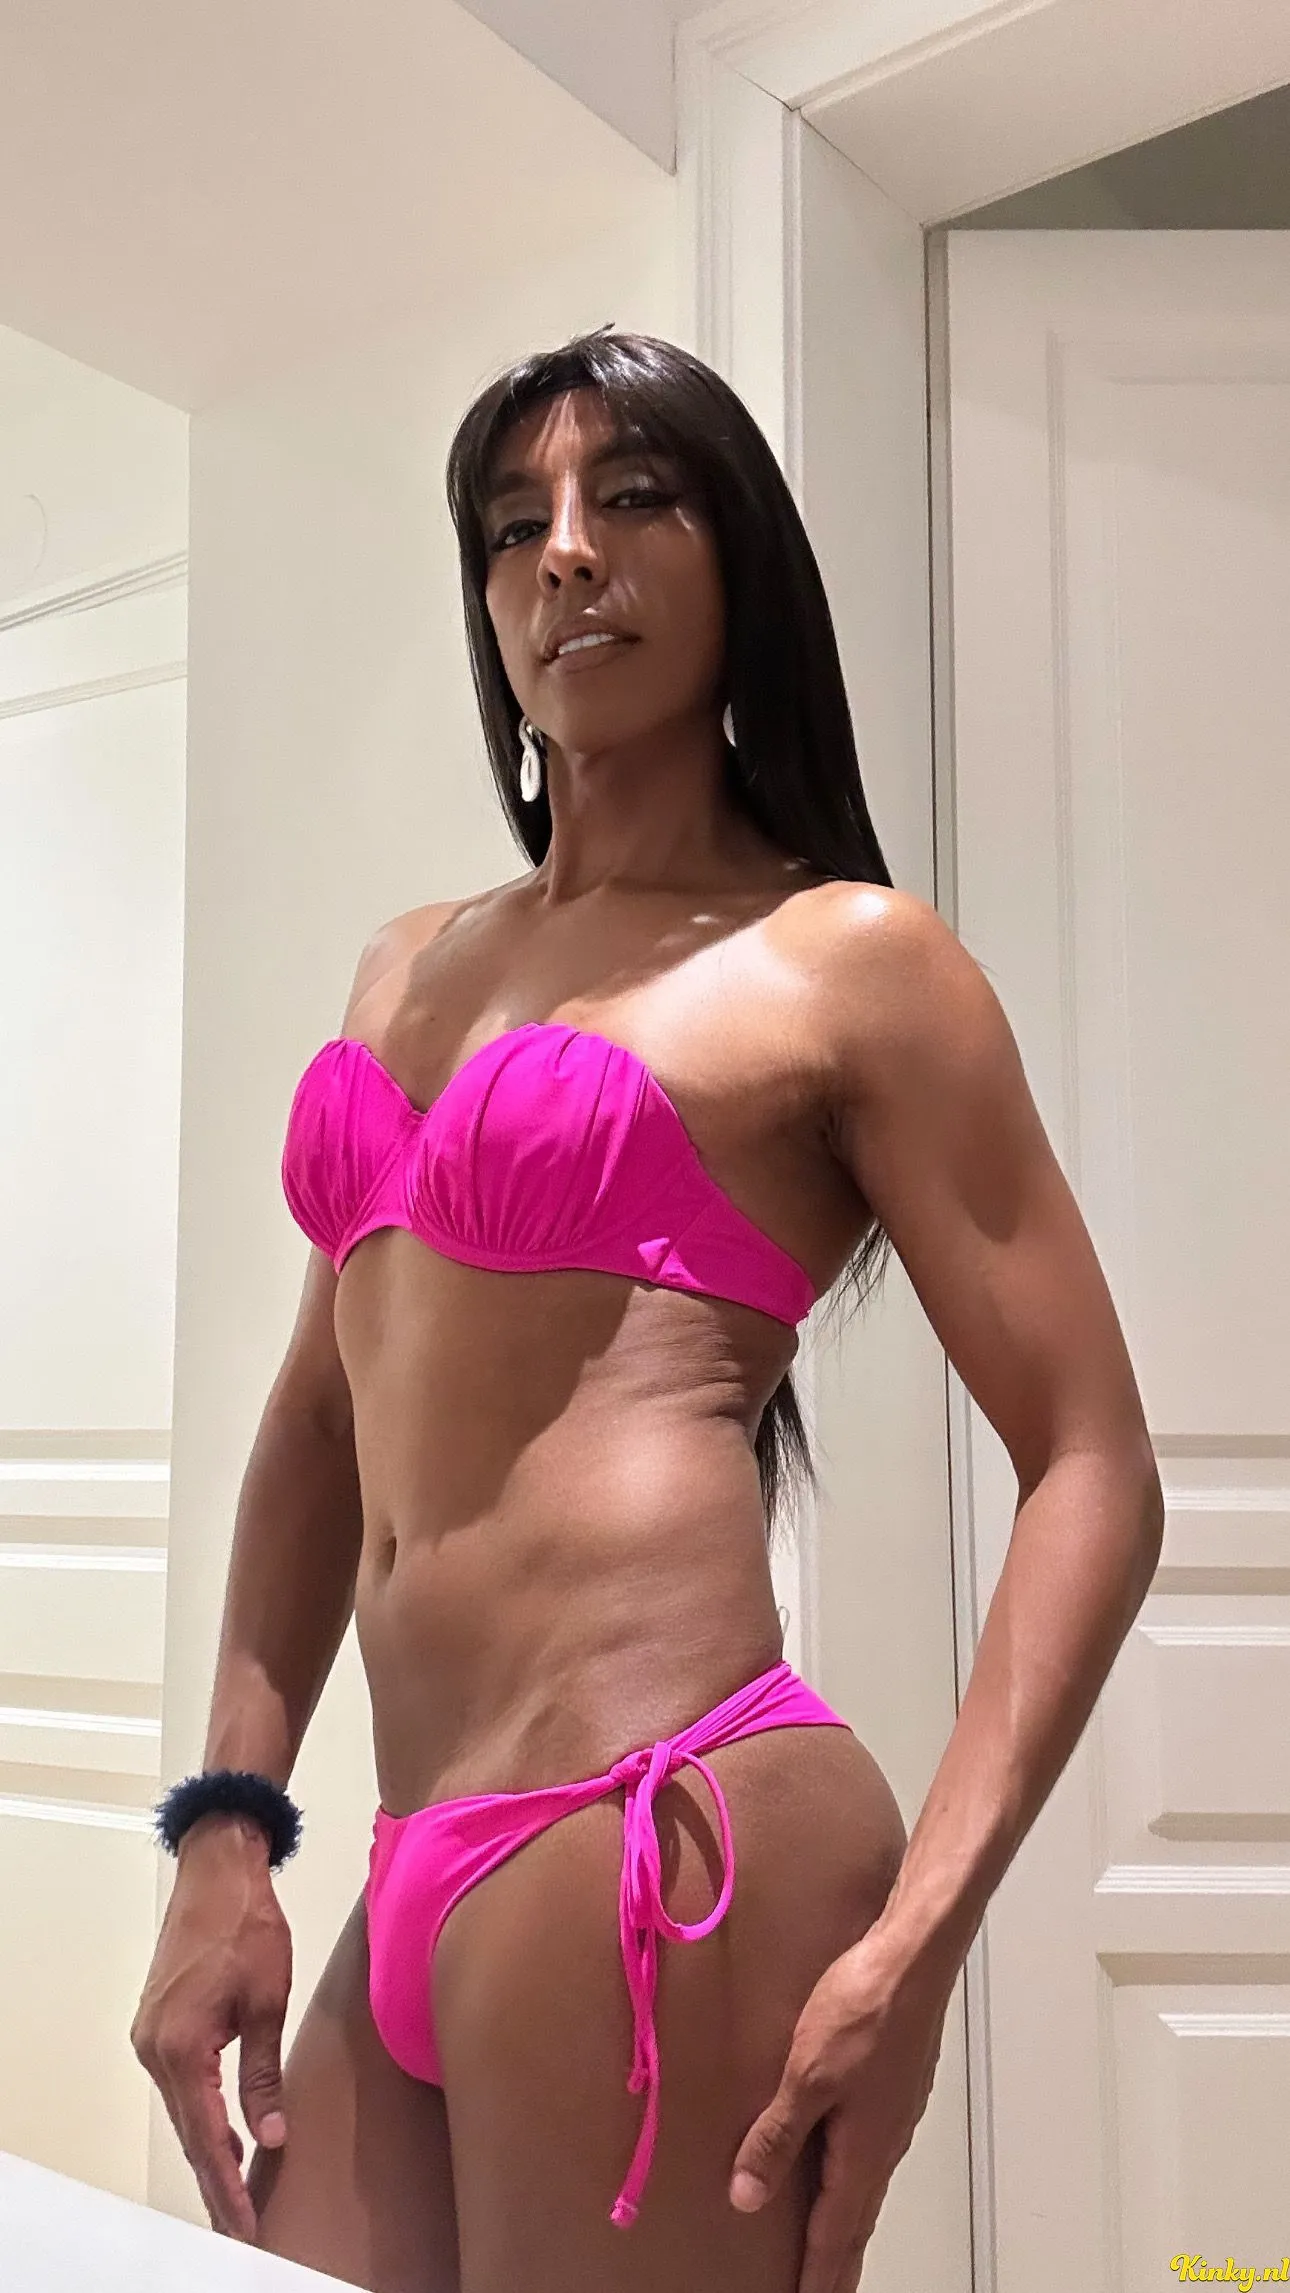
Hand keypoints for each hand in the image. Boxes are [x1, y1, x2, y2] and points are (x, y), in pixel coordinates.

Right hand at [130, 1814, 292, 2238]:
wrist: (219, 1871)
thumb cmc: (246, 1924)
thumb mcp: (267, 2000)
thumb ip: (263, 2075)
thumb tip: (269, 2136)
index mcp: (181, 2047)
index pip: (206, 2137)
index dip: (228, 2185)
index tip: (246, 2225)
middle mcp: (155, 2049)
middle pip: (188, 2132)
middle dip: (216, 2182)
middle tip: (243, 2228)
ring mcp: (150, 2037)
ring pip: (183, 2111)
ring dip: (209, 2150)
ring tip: (238, 2196)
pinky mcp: (157, 2026)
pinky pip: (180, 2086)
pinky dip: (200, 2116)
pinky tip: (224, 2136)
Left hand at [728, 1919, 957, 2292]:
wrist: (914, 1959)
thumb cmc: (864, 2010)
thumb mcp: (806, 2076)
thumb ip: (776, 2136)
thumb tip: (748, 2195)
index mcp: (862, 2152)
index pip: (835, 2233)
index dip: (818, 2275)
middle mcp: (884, 2144)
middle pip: (857, 2220)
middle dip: (838, 2263)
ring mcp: (893, 2116)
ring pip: (866, 2187)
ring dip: (847, 2224)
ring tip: (833, 2246)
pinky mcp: (894, 2089)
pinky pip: (871, 2154)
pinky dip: (855, 2182)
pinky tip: (846, 2169)